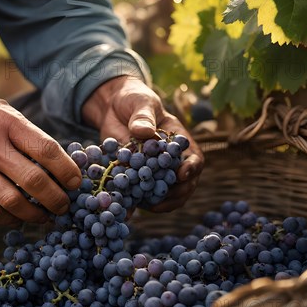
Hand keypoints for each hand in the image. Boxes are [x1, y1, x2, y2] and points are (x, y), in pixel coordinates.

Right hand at [0, 95, 82, 224]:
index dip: (66, 170)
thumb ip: (28, 132)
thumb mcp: (3, 110)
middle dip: (57, 198)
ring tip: (48, 216)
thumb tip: (60, 160)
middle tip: (65, 206)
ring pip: (14, 202)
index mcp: (6, 123)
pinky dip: (12, 220)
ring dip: (37, 215)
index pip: (46, 149)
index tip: (76, 182)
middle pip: (34, 180)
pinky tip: (21, 219)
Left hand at [82, 76, 203, 210]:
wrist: (112, 106)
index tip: (183, 174)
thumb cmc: (133, 99)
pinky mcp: (135, 174)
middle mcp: (169, 159)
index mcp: (178, 140)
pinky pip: (140, 193)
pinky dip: (135, 202)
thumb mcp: (140, 103)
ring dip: (158, 202)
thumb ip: (143, 116)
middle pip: (184, 183)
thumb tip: (144, 132)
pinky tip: (128, 207)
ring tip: (144, 205)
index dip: (192, 168)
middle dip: (176, 194)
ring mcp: (153, 169)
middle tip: (161, 199)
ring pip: (165, 193)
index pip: (194, 158)